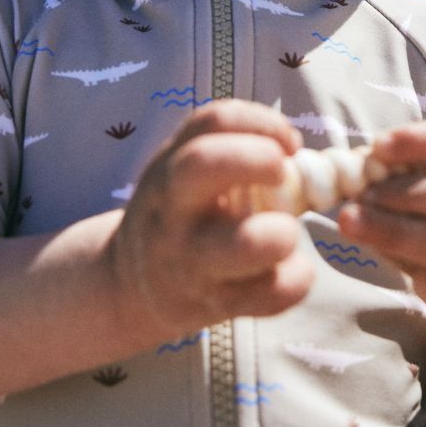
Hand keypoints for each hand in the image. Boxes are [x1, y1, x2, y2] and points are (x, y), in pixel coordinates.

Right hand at [107, 100, 315, 337]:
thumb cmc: (177, 215)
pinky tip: (296, 270)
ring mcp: (190, 260)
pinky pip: (262, 295)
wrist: (129, 286)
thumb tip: (296, 149)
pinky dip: (292, 282)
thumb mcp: (180, 172)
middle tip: (283, 173)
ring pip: (236, 244)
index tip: (290, 142)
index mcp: (171, 166)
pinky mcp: (213, 304)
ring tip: (289, 231)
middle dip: (255, 158)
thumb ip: (226, 151)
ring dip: (277, 233)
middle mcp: (174, 208)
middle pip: (203, 164)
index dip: (261, 122)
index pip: (213, 121)